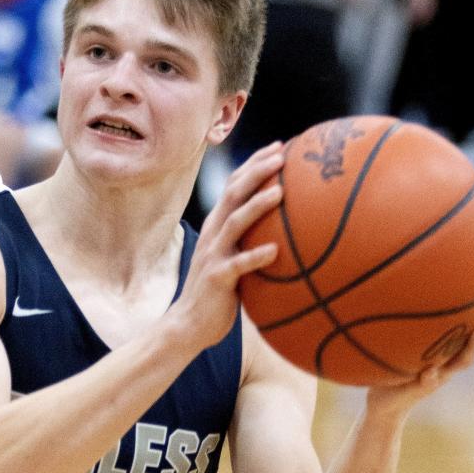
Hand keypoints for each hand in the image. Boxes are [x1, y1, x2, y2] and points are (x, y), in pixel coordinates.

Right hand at [173, 143, 284, 351]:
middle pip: (233, 194)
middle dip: (257, 172)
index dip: (254, 164)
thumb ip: (249, 243)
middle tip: (282, 155)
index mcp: (217, 227)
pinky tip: (275, 251)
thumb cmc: (217, 294)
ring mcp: (213, 255)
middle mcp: (213, 235)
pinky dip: (256, 256)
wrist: (188, 325)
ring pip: (235, 223)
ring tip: (280, 193)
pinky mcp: (217, 279)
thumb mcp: (232, 260)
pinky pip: (238, 265)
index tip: (279, 147)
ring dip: (257, 206)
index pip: (234, 186)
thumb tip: (285, 234)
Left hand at [365, 262, 473, 417]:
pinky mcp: (421, 389)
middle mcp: (453, 358)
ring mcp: (441, 374)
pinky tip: (430, 370)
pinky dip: (431, 376)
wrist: (385, 399)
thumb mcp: (405, 333)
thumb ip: (410, 311)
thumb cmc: (396, 360)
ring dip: (473, 344)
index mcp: (454, 343)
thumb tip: (403, 268)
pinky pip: (428, 382)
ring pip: (464, 360)